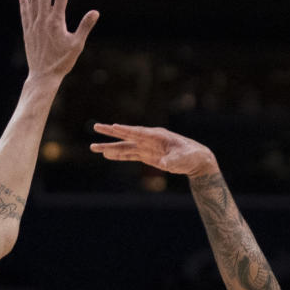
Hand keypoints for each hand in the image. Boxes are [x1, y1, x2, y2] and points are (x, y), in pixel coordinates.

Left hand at [19, 0, 98, 80]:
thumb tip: (95, 12)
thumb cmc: (62, 62)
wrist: (43, 76)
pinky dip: (23, 1)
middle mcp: (43, 19)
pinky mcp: (27, 31)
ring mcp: (34, 24)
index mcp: (56, 21)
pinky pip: (24, 12)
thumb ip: (85, 27)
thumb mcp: (77, 45)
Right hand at [90, 123, 217, 176]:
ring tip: (93, 147)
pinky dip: (118, 156)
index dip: (126, 130)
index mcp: (157, 136)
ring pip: (125, 147)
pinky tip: (107, 155)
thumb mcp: (183, 159)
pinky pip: (129, 155)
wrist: (196, 159)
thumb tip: (164, 163)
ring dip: (110, 147)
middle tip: (96, 127)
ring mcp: (147, 147)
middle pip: (127, 136)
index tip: (113, 126)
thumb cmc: (191, 156)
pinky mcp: (147, 155)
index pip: (138, 132)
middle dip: (111, 133)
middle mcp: (149, 139)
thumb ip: (172, 160)